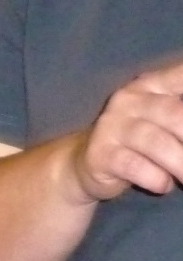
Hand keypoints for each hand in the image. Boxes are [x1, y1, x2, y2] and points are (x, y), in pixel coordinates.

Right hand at [68, 61, 182, 201]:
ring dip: (182, 166)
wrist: (86, 163)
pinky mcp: (100, 153)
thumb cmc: (141, 142)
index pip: (181, 77)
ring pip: (158, 143)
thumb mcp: (168, 121)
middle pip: (176, 115)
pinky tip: (161, 184)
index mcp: (152, 84)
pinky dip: (157, 180)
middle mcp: (129, 98)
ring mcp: (111, 125)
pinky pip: (136, 166)